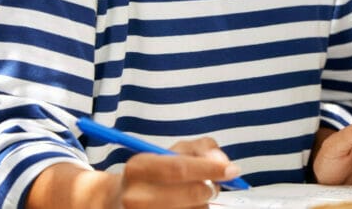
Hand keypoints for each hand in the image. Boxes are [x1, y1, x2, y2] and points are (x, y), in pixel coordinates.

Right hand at [112, 137, 241, 208]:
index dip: (211, 169)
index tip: (233, 170)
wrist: (118, 202)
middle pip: (192, 194)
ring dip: (202, 204)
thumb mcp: (174, 151)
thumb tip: (223, 163)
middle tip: (211, 185)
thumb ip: (203, 149)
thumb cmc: (155, 173)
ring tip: (189, 199)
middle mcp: (135, 196)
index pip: (180, 168)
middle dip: (210, 188)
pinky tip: (184, 208)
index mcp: (139, 167)